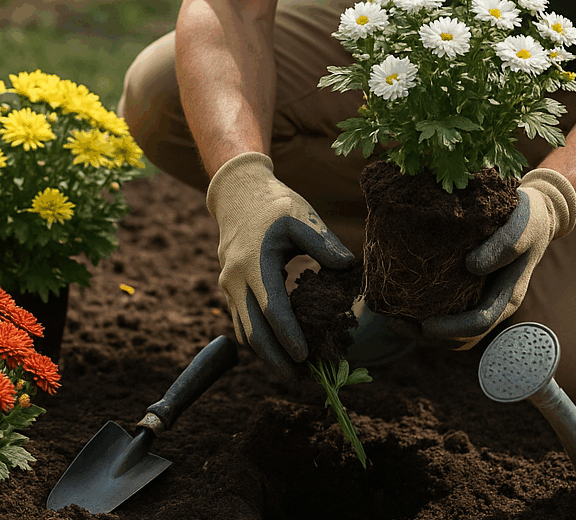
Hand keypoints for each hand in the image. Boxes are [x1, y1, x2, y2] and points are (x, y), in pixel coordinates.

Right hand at [206, 152, 354, 374]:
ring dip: (266, 355)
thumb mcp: (300, 216)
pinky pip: (242, 324)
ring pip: (244, 332)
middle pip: (252, 331)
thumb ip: (323, 242)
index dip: (287, 334)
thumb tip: (347, 266)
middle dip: (274, 359)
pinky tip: (280, 353)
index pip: (271, 307)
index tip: (304, 355)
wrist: (237, 195)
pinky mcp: (231, 291)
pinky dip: (260, 341)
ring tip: (293, 373)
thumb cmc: (273, 205)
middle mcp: (235, 279)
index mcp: (254, 262)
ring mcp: (229, 287)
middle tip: (299, 380)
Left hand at [408, 168, 575, 349]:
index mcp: (507, 297)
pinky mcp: (465, 292)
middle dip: (427, 336)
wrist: (532, 217)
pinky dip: (421, 314)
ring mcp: (478, 301)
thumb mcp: (523, 226)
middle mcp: (492, 306)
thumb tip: (472, 265)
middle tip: (395, 323)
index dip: (451, 329)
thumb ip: (505, 245)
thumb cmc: (528, 220)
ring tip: (391, 319)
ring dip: (419, 331)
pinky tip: (399, 302)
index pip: (478, 324)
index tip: (425, 325)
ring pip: (449, 333)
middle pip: (459, 338)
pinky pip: (444, 313)